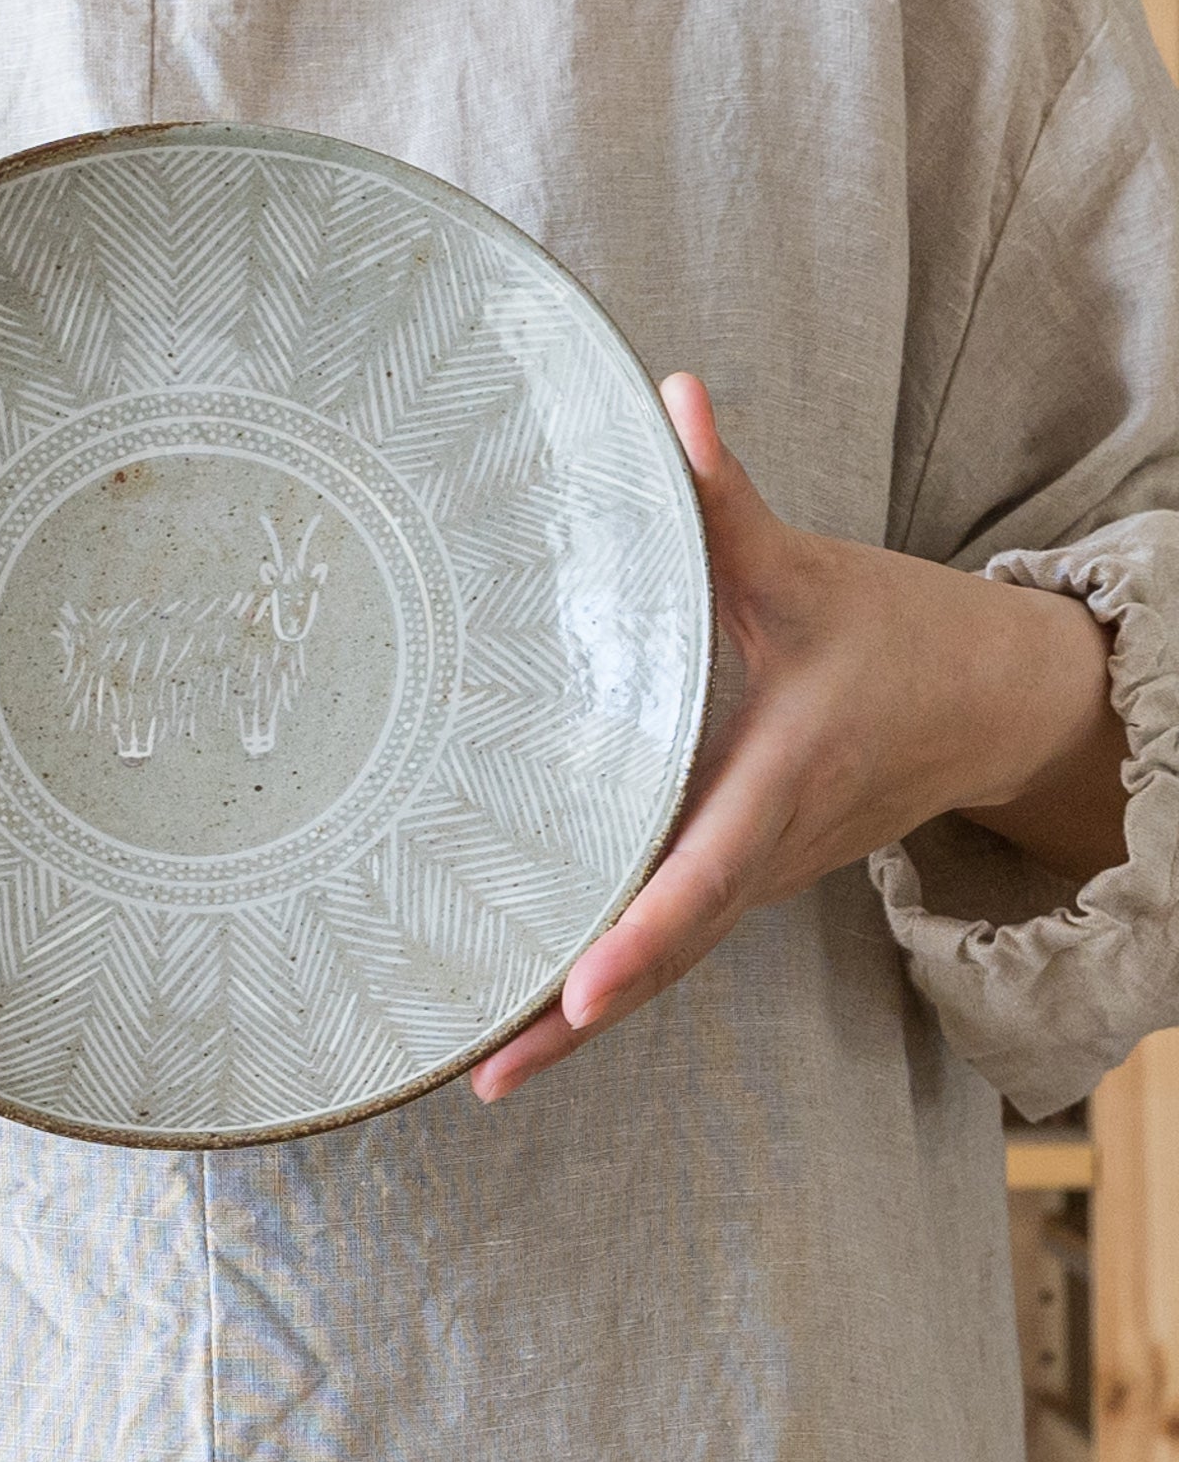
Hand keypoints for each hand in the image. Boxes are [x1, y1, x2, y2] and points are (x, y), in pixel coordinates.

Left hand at [469, 372, 1128, 1101]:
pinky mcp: (735, 878)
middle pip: (664, 953)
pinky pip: (663, 942)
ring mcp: (749, 877)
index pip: (704, 872)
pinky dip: (598, 985)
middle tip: (478, 1068)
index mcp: (780, 779)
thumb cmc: (894, 635)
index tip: (580, 991)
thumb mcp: (809, 566)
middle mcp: (760, 851)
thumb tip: (671, 393)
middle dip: (575, 1019)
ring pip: (661, 962)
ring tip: (473, 1067)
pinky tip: (519, 1016)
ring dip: (574, 1022)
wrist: (988, 706)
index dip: (642, 935)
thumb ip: (728, 496)